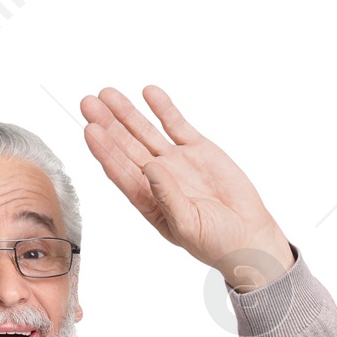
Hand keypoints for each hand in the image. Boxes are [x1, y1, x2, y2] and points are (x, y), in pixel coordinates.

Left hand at [79, 85, 293, 289]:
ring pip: (145, 132)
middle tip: (88, 103)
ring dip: (127, 113)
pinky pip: (176, 124)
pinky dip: (163, 109)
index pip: (120, 171)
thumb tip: (151, 167)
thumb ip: (167, 196)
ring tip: (107, 93)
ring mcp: (177, 161)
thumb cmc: (216, 242)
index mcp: (149, 201)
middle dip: (107, 125)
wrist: (248, 236)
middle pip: (126, 146)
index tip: (90, 130)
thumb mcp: (187, 225)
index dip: (104, 151)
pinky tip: (148, 93)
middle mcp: (157, 179)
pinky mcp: (198, 149)